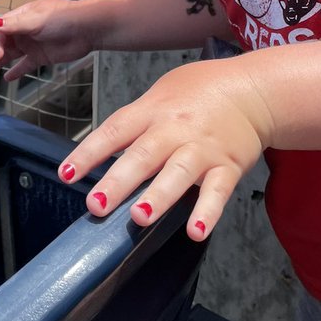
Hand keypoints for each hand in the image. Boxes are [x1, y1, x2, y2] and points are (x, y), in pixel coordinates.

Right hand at [0, 0, 93, 81]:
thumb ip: (16, 24)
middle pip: (0, 44)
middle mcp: (23, 30)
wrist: (88, 28)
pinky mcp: (41, 56)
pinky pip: (24, 65)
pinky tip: (7, 78)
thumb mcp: (38, 19)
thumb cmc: (65, 18)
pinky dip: (16, 71)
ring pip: (9, 55)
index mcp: (20, 17)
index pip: (0, 32)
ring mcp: (32, 43)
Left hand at [58, 57, 271, 241]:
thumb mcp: (162, 93)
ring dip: (159, 196)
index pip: (115, 130)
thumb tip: (105, 150)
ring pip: (178, 173)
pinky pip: (217, 192)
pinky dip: (208, 212)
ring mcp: (202, 149)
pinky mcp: (228, 166)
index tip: (67, 173)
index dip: (89, 152)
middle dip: (118, 182)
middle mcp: (175, 129)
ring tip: (140, 217)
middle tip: (96, 206)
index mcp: (153, 110)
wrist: (253, 89)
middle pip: (143, 155)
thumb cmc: (202, 91)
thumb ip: (136, 121)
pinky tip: (196, 231)